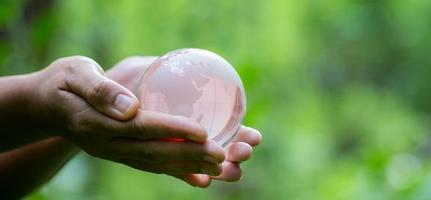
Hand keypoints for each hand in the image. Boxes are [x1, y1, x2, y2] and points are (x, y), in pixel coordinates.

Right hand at [26, 56, 224, 176]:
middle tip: (222, 154)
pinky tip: (202, 178)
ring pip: (156, 164)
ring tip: (222, 166)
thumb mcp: (74, 74)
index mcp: (94, 123)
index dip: (172, 129)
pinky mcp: (121, 155)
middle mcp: (106, 145)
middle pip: (154, 152)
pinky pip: (152, 167)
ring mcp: (114, 154)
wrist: (44, 106)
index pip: (140, 127)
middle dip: (190, 155)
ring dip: (189, 167)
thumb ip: (100, 89)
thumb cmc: (62, 82)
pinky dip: (177, 173)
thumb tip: (130, 106)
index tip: (202, 131)